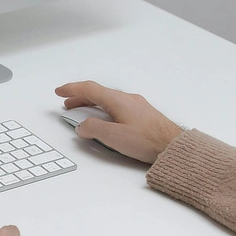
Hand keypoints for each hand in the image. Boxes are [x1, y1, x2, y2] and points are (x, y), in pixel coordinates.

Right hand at [55, 80, 181, 163]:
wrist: (175, 147)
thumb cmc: (148, 140)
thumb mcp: (113, 136)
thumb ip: (93, 129)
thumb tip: (82, 126)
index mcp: (117, 100)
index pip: (88, 89)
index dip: (71, 89)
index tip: (60, 91)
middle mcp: (127, 99)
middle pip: (98, 93)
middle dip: (80, 97)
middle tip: (67, 103)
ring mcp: (137, 106)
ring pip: (108, 100)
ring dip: (92, 104)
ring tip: (83, 113)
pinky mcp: (143, 115)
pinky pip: (118, 106)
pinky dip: (105, 109)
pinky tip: (106, 120)